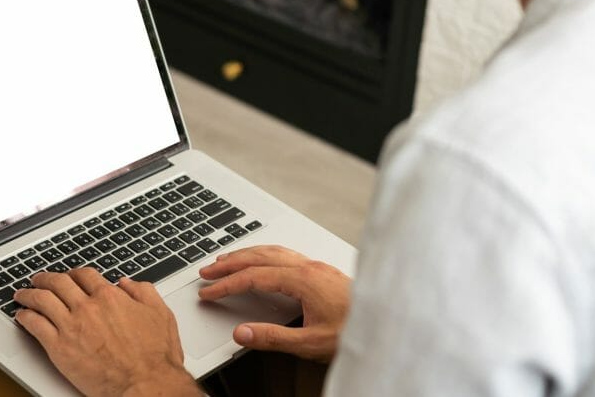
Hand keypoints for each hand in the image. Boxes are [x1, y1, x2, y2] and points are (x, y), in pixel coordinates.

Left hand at [14, 269, 200, 396]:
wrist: (145, 383)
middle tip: (39, 279)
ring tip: (23, 294)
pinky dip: (25, 317)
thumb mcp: (160, 313)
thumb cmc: (154, 355)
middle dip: (46, 278)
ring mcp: (72, 326)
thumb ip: (143, 292)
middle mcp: (88, 307)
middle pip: (59, 283)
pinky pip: (35, 325)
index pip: (84, 275)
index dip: (74, 273)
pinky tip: (22, 316)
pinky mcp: (60, 348)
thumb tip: (128, 283)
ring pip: (42, 300)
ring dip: (29, 294)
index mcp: (110, 297)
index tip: (69, 276)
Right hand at [198, 245, 350, 362]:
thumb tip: (242, 333)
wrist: (388, 323)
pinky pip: (286, 254)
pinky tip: (262, 261)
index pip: (254, 277)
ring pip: (273, 251)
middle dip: (230, 262)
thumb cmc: (356, 331)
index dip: (227, 284)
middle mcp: (309, 267)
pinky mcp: (323, 270)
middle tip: (207, 271)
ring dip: (246, 254)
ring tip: (226, 260)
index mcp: (303, 280)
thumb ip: (273, 338)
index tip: (208, 291)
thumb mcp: (311, 343)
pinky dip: (265, 254)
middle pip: (260, 256)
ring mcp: (317, 266)